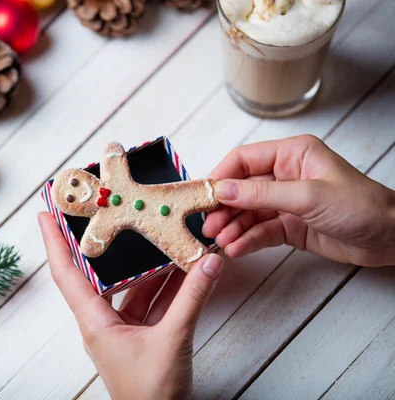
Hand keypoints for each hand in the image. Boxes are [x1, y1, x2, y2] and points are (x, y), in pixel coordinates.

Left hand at [38, 212, 223, 399]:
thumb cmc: (152, 394)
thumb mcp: (173, 339)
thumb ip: (192, 298)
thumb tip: (209, 262)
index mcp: (95, 323)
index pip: (66, 273)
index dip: (54, 241)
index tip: (46, 213)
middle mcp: (103, 322)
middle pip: (99, 274)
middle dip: (108, 246)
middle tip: (111, 215)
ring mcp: (122, 330)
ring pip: (132, 288)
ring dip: (149, 268)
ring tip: (162, 238)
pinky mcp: (141, 337)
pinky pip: (150, 304)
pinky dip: (166, 289)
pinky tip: (183, 271)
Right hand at [203, 135, 394, 266]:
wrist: (391, 238)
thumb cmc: (361, 206)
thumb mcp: (308, 196)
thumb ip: (262, 194)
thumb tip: (224, 190)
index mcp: (291, 155)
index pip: (243, 160)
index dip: (220, 176)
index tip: (202, 195)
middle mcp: (285, 176)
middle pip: (241, 189)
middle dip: (223, 207)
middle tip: (208, 224)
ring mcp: (285, 202)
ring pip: (248, 212)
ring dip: (232, 226)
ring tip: (220, 241)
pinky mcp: (289, 226)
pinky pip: (260, 231)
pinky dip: (247, 240)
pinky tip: (236, 248)